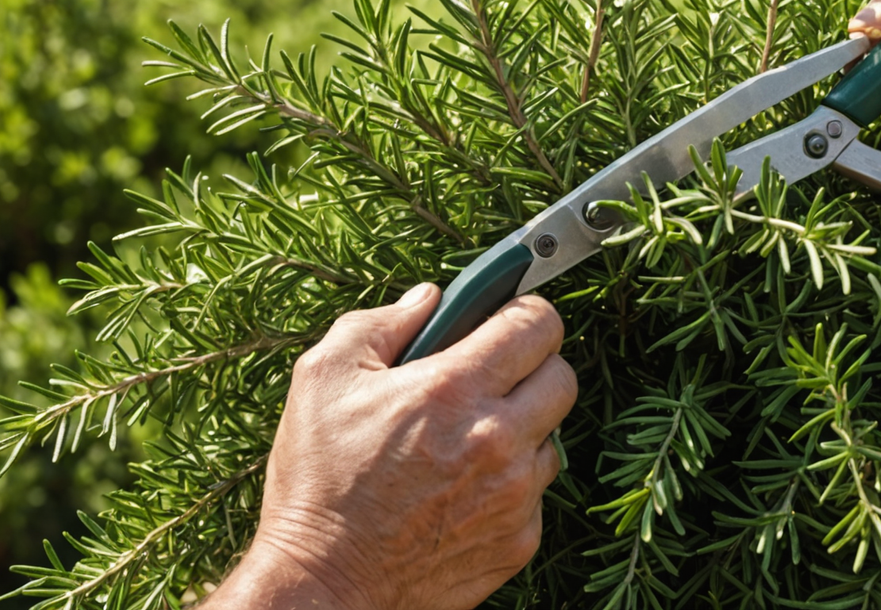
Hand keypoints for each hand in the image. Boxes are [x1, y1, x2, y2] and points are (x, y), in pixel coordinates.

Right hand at [204, 284, 576, 609]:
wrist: (323, 585)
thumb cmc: (318, 482)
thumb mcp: (324, 378)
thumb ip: (382, 323)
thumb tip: (431, 298)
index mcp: (455, 389)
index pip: (539, 323)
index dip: (524, 313)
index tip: (505, 322)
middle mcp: (498, 439)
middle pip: (563, 376)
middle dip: (532, 367)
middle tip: (491, 379)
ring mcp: (516, 494)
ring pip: (553, 437)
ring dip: (522, 431)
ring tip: (465, 444)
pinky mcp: (520, 539)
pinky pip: (536, 494)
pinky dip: (510, 486)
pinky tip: (461, 491)